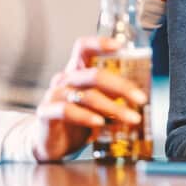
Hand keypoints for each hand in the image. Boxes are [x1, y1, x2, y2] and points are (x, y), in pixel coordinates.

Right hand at [32, 36, 148, 161]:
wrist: (50, 142)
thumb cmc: (76, 119)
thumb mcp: (96, 104)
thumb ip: (111, 96)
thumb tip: (138, 96)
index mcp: (77, 71)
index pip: (84, 48)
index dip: (100, 43)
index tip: (120, 45)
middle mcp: (65, 79)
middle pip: (94, 74)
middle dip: (121, 86)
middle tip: (139, 98)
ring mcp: (54, 94)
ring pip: (86, 95)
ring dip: (112, 107)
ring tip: (129, 118)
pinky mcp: (46, 112)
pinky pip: (67, 110)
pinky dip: (86, 117)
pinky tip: (99, 123)